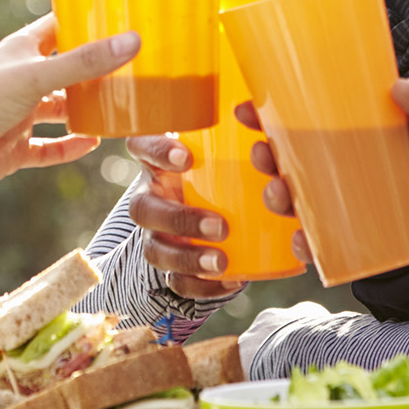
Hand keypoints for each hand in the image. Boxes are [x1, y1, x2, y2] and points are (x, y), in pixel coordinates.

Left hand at [0, 15, 136, 199]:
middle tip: (133, 69)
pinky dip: (69, 147)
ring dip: (85, 111)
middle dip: (94, 71)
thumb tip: (132, 41)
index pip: (57, 27)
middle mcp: (19, 80)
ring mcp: (17, 115)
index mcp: (19, 51)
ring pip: (59, 110)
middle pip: (64, 71)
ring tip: (119, 109)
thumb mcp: (32, 76)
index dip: (84, 20)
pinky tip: (92, 143)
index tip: (119, 16)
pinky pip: (48, 148)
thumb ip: (83, 63)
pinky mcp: (14, 149)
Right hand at [123, 134, 242, 300]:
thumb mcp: (224, 146)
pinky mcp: (171, 264)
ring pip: (156, 251)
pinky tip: (231, 281)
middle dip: (180, 220)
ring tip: (223, 261)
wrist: (216, 205)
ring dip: (189, 258)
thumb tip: (268, 123)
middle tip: (220, 225)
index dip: (156, 152)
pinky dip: (203, 285)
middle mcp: (150, 196)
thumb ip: (242, 134)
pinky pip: (177, 281)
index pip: (141, 147)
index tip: (187, 157)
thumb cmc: (222, 166)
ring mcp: (155, 234)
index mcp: (159, 160)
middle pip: (143, 210)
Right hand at [249, 74, 408, 252]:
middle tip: (263, 156)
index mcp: (359, 117)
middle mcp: (351, 153)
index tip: (247, 108)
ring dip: (281, 200)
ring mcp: (362, 190)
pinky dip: (315, 244)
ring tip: (280, 198)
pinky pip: (337, 236)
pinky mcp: (380, 222)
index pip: (303, 111)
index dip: (269, 111)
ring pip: (306, 197)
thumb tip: (400, 91)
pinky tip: (304, 246)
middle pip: (292, 157)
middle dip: (266, 159)